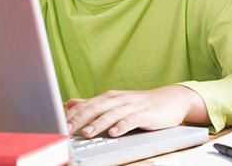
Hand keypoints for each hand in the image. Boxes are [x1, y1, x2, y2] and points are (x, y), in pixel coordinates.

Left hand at [65, 85, 207, 137]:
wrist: (172, 99)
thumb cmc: (141, 103)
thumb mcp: (116, 102)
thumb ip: (93, 104)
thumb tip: (70, 103)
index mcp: (110, 97)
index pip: (88, 104)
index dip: (73, 114)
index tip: (59, 124)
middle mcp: (120, 99)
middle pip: (97, 108)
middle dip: (81, 119)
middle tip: (67, 129)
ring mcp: (133, 106)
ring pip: (113, 114)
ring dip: (99, 123)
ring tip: (87, 133)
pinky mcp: (146, 114)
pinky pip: (133, 120)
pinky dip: (123, 126)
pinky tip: (114, 133)